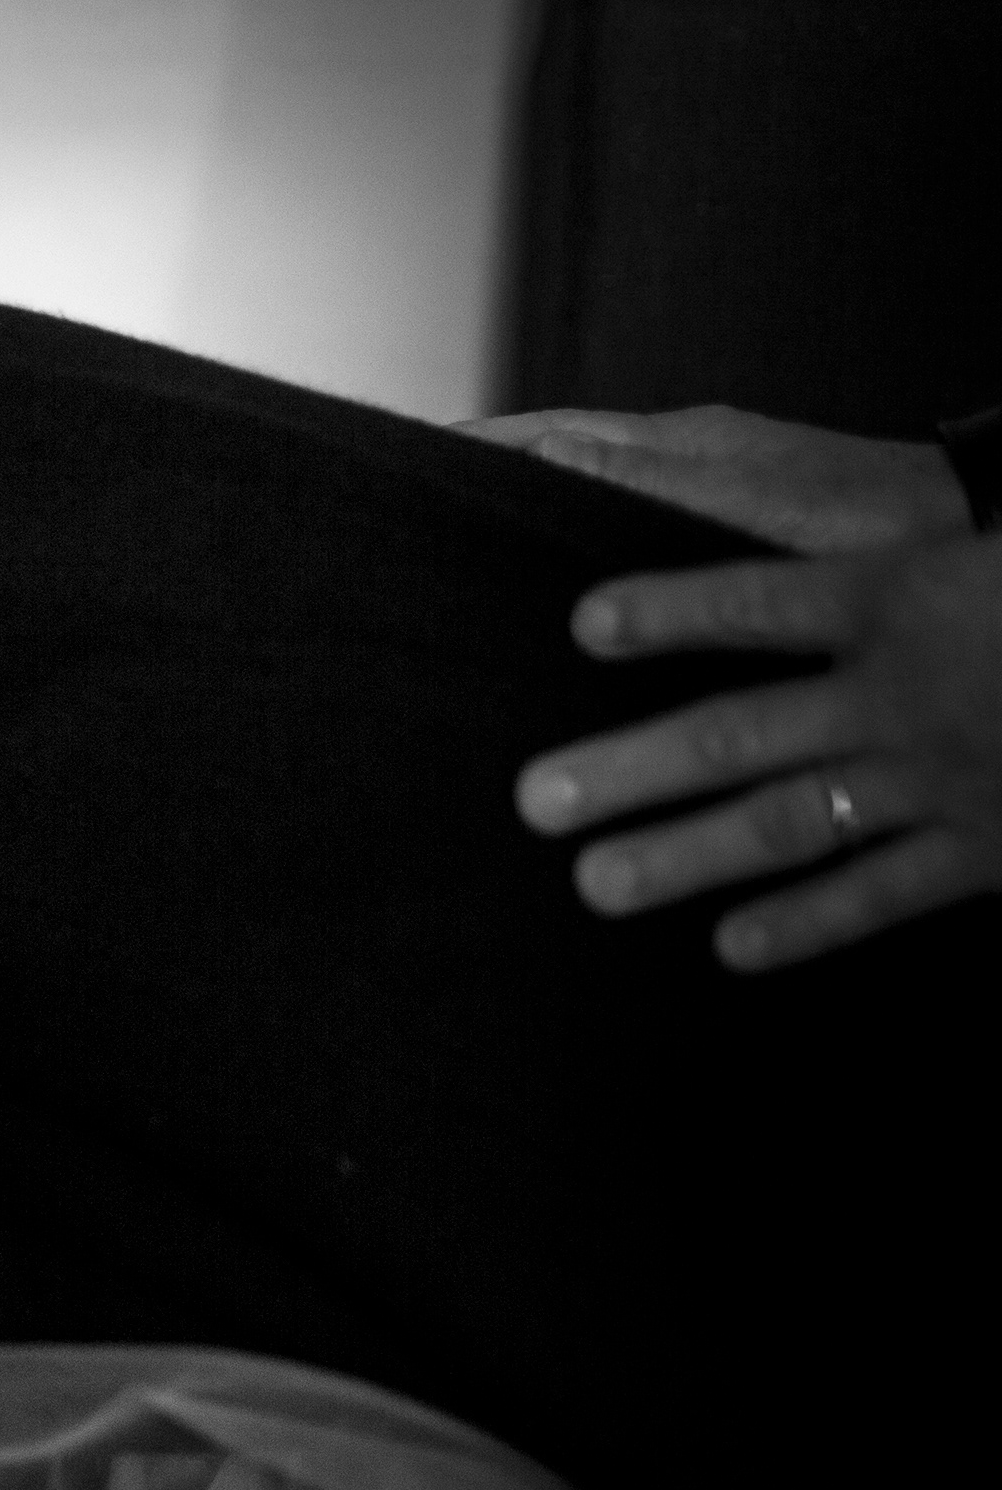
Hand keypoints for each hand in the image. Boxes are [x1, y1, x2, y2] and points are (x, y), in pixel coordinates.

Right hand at [455, 404, 966, 557]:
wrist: (966, 533)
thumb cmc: (878, 524)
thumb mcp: (742, 505)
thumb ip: (635, 479)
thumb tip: (526, 454)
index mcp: (679, 443)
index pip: (541, 433)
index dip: (470, 445)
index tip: (401, 459)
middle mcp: (688, 458)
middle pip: (557, 454)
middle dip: (483, 472)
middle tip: (410, 506)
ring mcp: (711, 489)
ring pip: (592, 490)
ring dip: (528, 508)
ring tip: (464, 548)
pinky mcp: (733, 528)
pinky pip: (629, 523)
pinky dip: (581, 537)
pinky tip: (568, 584)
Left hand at [518, 533, 1001, 967]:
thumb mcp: (989, 549)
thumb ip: (908, 557)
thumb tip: (832, 540)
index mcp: (903, 599)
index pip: (759, 603)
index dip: (668, 613)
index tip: (585, 624)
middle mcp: (898, 694)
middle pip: (735, 733)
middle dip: (629, 770)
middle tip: (533, 800)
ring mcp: (940, 776)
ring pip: (787, 822)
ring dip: (685, 857)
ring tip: (596, 885)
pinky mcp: (990, 847)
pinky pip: (885, 892)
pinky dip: (808, 923)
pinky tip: (733, 949)